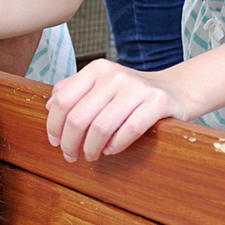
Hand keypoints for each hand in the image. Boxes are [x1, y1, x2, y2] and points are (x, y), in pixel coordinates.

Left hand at [45, 59, 186, 161]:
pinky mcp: (157, 102)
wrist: (174, 90)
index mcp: (96, 69)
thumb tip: (49, 106)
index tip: (55, 142)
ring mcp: (137, 87)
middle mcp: (114, 75)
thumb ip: (73, 90)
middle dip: (70, 143)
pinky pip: (129, 131)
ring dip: (91, 148)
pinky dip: (116, 146)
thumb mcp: (100, 85)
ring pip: (101, 127)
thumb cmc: (130, 93)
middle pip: (78, 117)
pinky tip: (111, 150)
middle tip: (71, 156)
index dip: (54, 126)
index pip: (63, 100)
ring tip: (91, 155)